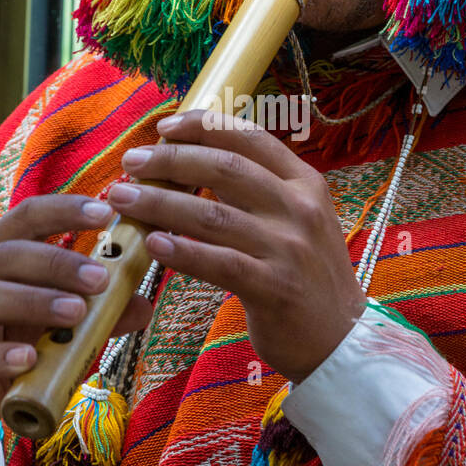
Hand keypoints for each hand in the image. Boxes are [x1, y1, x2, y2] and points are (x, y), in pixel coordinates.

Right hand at [0, 194, 152, 465]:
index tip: (106, 212)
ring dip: (35, 301)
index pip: (27, 217)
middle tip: (101, 278)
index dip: (65, 210)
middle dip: (58, 262)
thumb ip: (95, 312)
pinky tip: (30, 358)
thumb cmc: (11, 342)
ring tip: (77, 312)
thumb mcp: (55, 321)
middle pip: (9, 254)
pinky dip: (1, 355)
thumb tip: (142, 305)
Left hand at [110, 109, 365, 384]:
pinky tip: (153, 244)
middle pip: (224, 167)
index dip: (202, 125)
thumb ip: (256, 192)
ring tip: (123, 200)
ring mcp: (289, 248)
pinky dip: (182, 251)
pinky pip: (219, 263)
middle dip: (170, 160)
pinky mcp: (276, 288)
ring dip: (160, 203)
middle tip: (131, 163)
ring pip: (212, 215)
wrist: (342, 340)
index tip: (163, 127)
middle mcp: (300, 208)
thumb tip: (192, 165)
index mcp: (306, 183)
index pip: (249, 137)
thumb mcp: (297, 221)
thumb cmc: (306, 277)